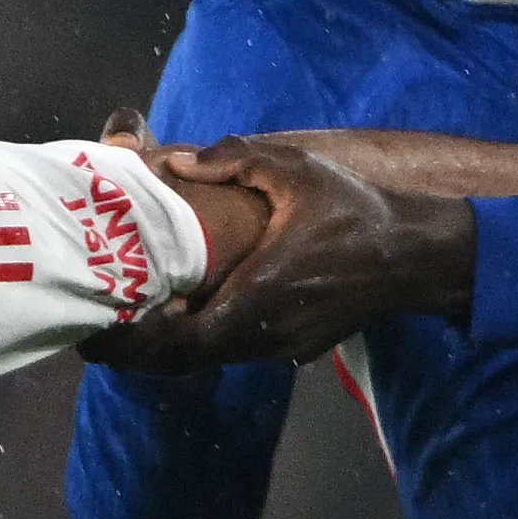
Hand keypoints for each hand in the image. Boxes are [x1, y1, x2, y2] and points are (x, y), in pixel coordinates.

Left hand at [88, 137, 475, 373]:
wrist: (415, 256)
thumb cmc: (355, 210)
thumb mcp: (296, 170)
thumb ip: (233, 160)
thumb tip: (176, 161)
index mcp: (257, 296)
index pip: (180, 342)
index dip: (136, 341)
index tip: (102, 327)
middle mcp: (265, 334)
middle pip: (185, 358)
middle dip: (142, 345)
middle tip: (102, 322)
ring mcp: (281, 348)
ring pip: (211, 357)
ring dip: (174, 342)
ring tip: (135, 312)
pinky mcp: (295, 348)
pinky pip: (237, 350)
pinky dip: (205, 337)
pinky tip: (188, 307)